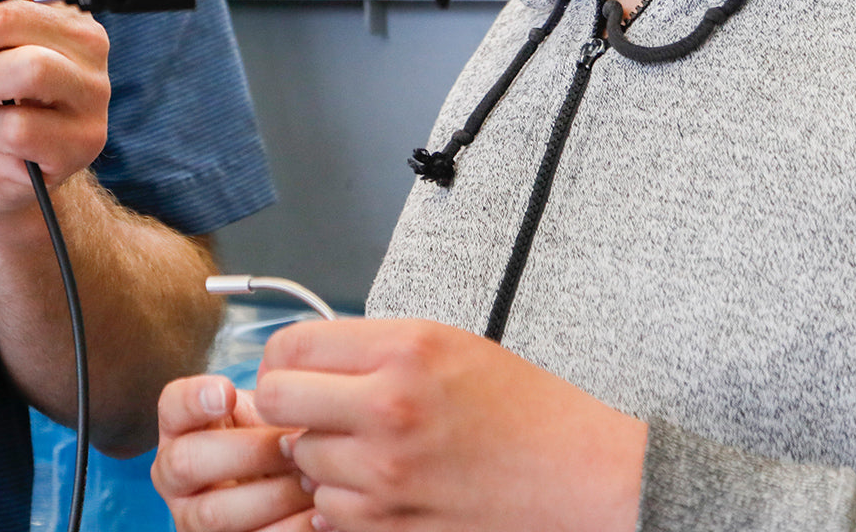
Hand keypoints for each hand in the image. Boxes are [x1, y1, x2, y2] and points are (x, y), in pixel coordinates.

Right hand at [153, 374, 312, 531]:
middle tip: (292, 446)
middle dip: (247, 453)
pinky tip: (318, 513)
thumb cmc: (271, 438)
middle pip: (187, 462)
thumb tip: (297, 398)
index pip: (172, 406)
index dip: (193, 399)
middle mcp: (174, 474)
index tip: (227, 392)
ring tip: (311, 482)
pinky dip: (289, 528)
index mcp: (180, 427)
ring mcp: (190, 518)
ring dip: (272, 496)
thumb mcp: (264, 411)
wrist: (280, 485)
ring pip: (214, 513)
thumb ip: (272, 400)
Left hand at [255, 318, 647, 531]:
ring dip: (321, 455)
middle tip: (310, 408)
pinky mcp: (393, 527)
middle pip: (277, 402)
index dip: (282, 358)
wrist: (578, 475)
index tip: (291, 367)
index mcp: (402, 351)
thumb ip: (370, 347)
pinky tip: (380, 483)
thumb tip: (303, 361)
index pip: (289, 347)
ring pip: (302, 460)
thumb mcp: (444, 343)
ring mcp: (388, 474)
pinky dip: (344, 500)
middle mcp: (388, 409)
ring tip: (365, 446)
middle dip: (286, 405)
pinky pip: (330, 510)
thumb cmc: (520, 406)